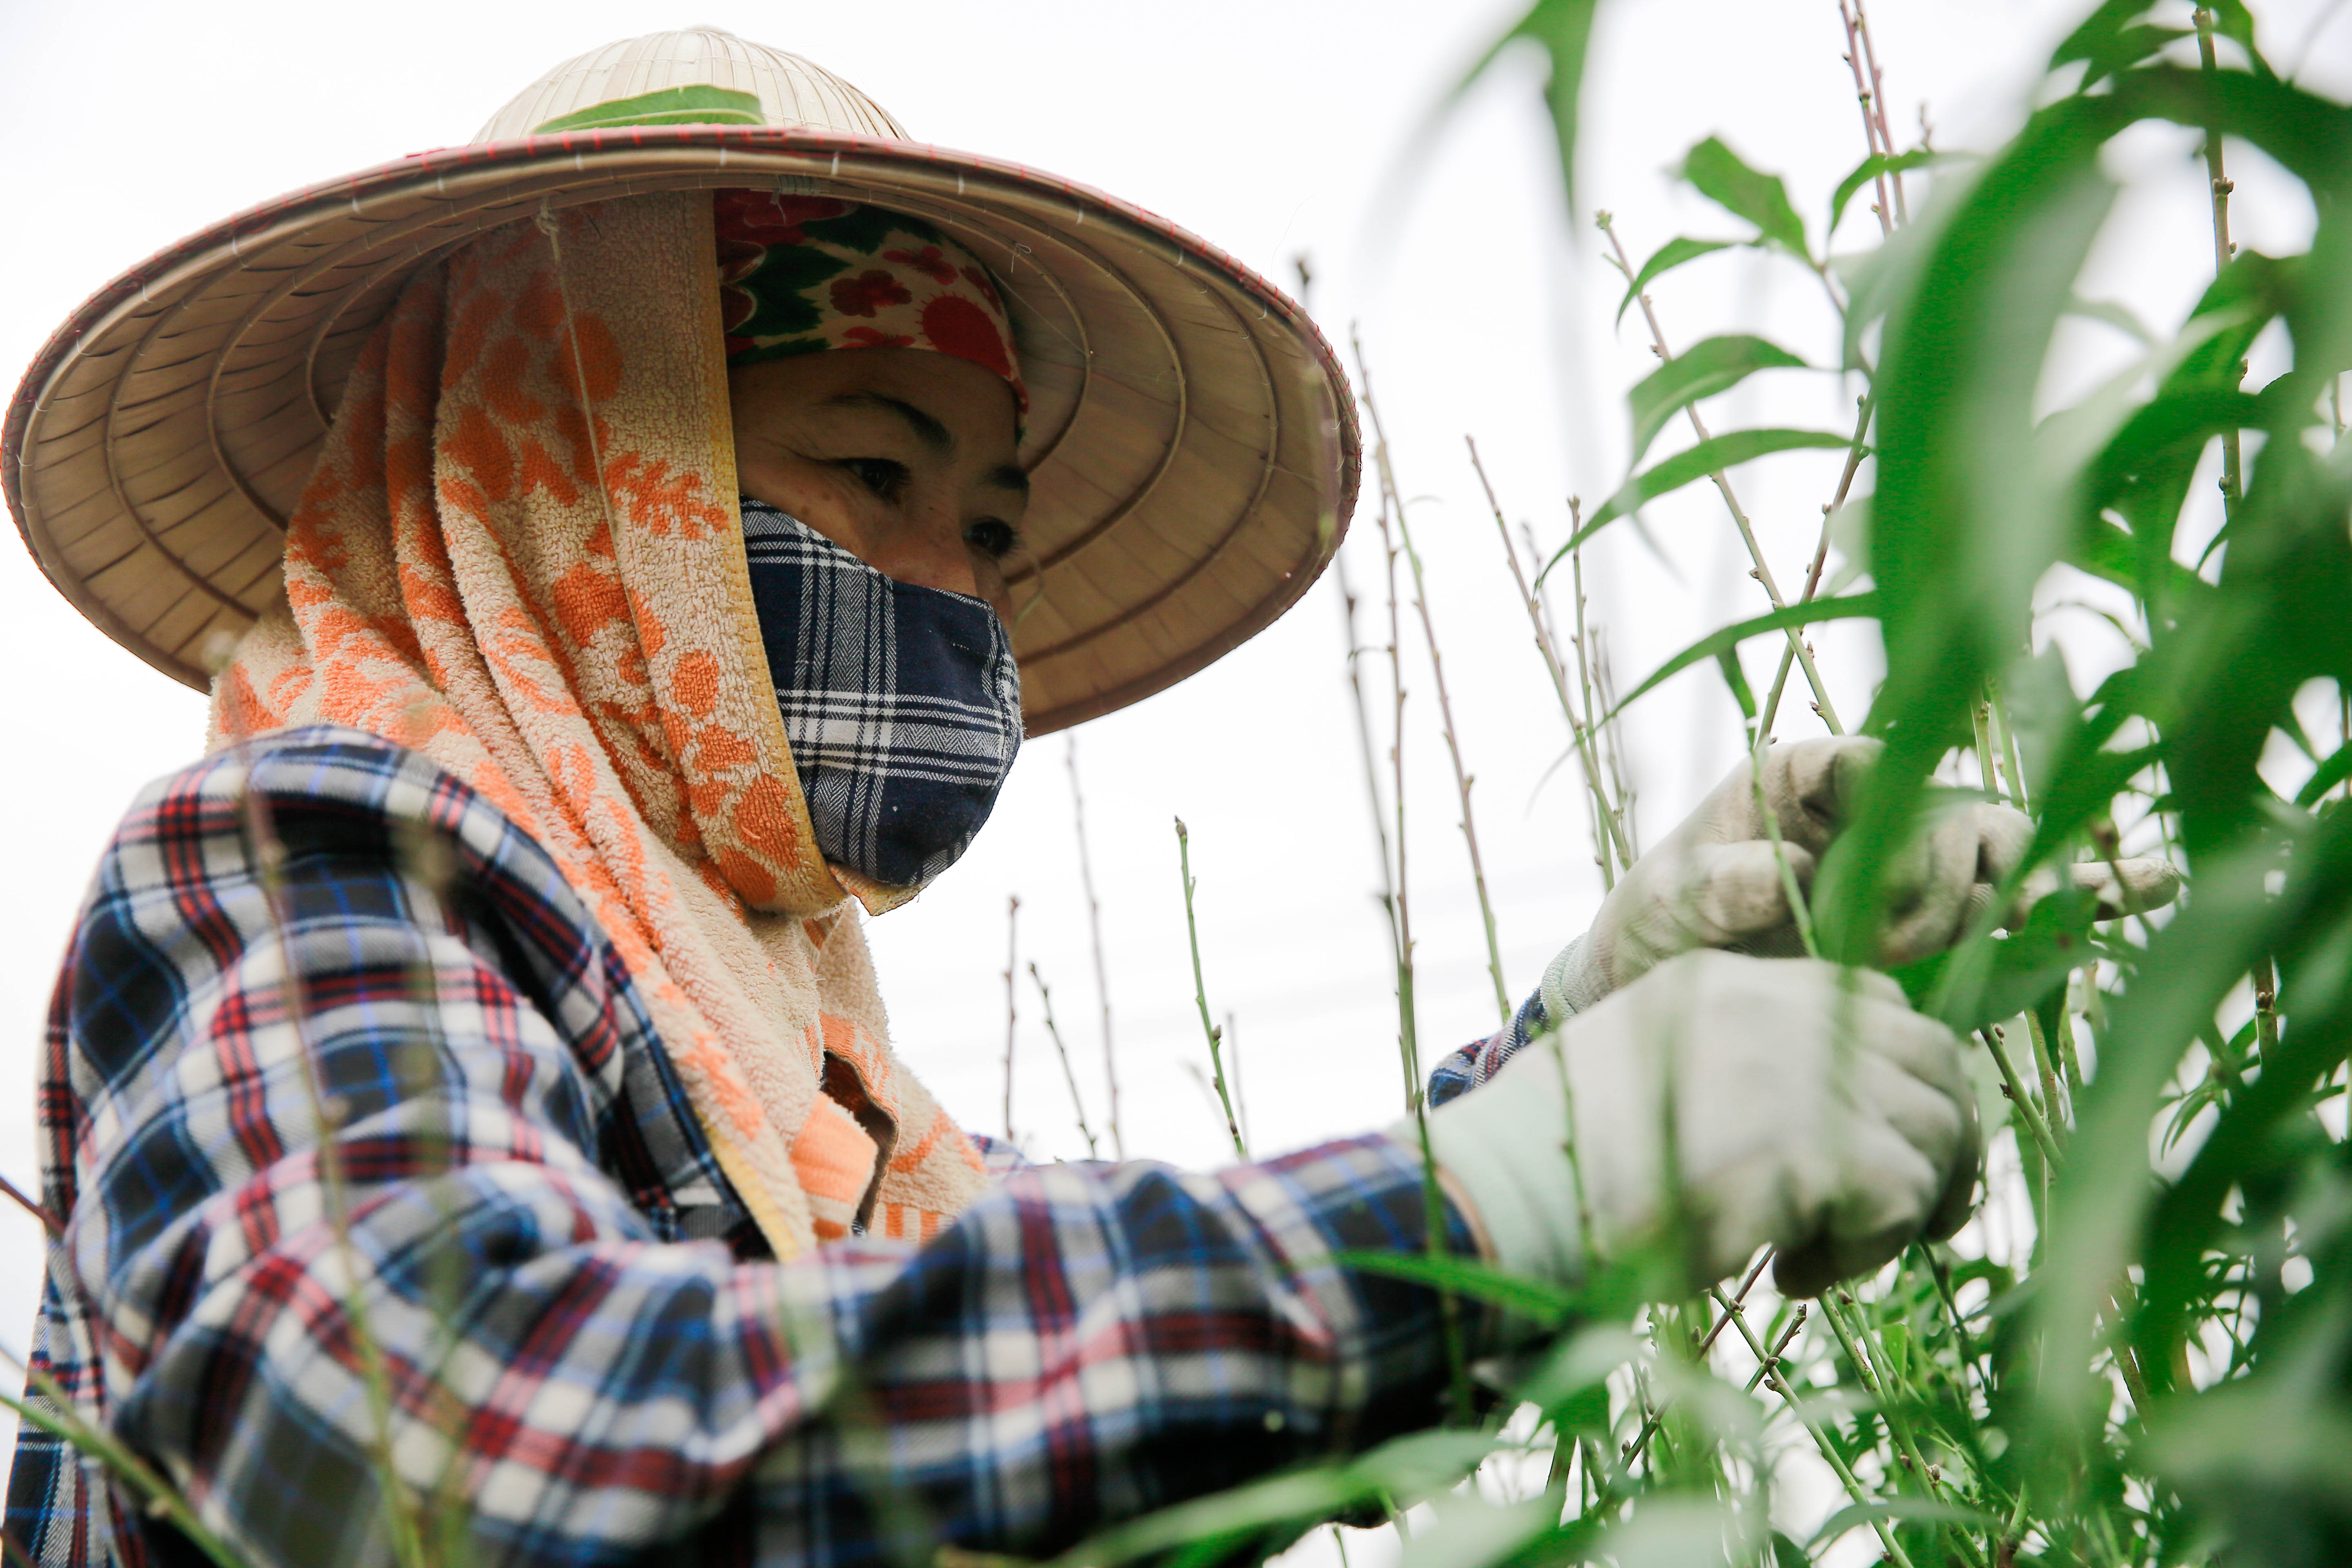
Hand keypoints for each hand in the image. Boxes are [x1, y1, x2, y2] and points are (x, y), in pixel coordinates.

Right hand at [1417, 950, 1979, 1298]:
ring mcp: (1806, 1070)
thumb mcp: (1650, 1071)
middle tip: (1917, 1216)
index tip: (1887, 1142)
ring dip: (1899, 1208)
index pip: (1871, 999)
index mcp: (1731, 983)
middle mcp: (1780, 1007)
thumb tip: (1823, 1123)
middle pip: (1932, 1056)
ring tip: (1818, 1256)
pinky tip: (1790, 1276)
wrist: (1517, 1192)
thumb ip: (1734, 1066)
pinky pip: (1903, 1200)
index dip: (1899, 1073)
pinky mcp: (1822, 1145)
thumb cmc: (1559, 1155)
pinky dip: (1865, 1252)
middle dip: (1941, 1140)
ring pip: (1933, 1132)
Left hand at [1540, 736, 2178, 1016]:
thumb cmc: (1661, 927)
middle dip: (1946, 884)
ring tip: (2031, 927)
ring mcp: (1925, 859)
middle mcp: (1881, 805)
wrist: (1676, 985)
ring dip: (2020, 893)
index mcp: (1807, 776)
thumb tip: (1772, 875)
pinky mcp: (1954, 917)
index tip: (1862, 904)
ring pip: (2006, 852)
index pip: (1879, 768)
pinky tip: (2159, 885)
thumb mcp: (1666, 903)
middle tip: (1897, 948)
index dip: (1889, 827)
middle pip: (1958, 814)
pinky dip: (2092, 892)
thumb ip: (1715, 885)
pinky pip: (2036, 895)